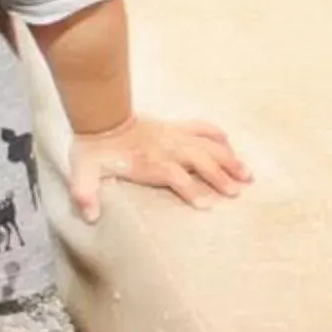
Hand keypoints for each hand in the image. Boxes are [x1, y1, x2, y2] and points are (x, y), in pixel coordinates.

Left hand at [65, 113, 248, 221]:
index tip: (207, 205)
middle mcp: (166, 148)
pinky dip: (217, 135)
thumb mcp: (84, 172)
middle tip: (237, 192)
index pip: (175, 176)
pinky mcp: (174, 126)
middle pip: (199, 160)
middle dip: (219, 176)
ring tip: (247, 174)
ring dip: (228, 159)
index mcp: (149, 162)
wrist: (98, 116)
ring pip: (207, 145)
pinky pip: (201, 127)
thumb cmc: (93, 149)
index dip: (191, 190)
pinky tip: (230, 145)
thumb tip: (89, 215)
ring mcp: (173, 135)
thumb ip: (85, 193)